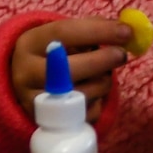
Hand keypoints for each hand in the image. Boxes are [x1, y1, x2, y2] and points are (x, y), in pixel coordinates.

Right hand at [10, 18, 134, 122]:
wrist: (25, 86)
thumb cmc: (54, 55)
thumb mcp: (62, 37)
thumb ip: (92, 29)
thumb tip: (125, 30)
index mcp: (29, 43)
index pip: (64, 33)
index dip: (99, 32)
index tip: (127, 32)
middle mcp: (27, 73)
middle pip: (70, 69)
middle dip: (103, 60)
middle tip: (121, 55)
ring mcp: (36, 101)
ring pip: (84, 93)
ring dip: (103, 81)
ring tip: (103, 74)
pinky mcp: (51, 123)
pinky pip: (88, 112)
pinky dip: (99, 101)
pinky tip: (92, 92)